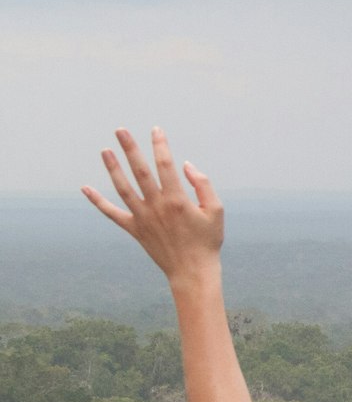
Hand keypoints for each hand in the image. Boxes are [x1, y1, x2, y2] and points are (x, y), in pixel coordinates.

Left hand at [82, 128, 225, 287]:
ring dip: (112, 168)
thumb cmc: (207, 241)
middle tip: (120, 130)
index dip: (160, 145)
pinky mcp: (134, 229)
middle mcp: (156, 206)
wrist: (192, 271)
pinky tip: (85, 188)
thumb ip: (203, 185)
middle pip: (139, 171)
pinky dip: (97, 201)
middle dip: (130, 149)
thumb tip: (186, 166)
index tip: (156, 130)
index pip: (165, 165)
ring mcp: (142, 217)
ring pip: (123, 188)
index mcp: (177, 200)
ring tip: (105, 150)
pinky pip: (112, 213)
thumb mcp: (216, 211)